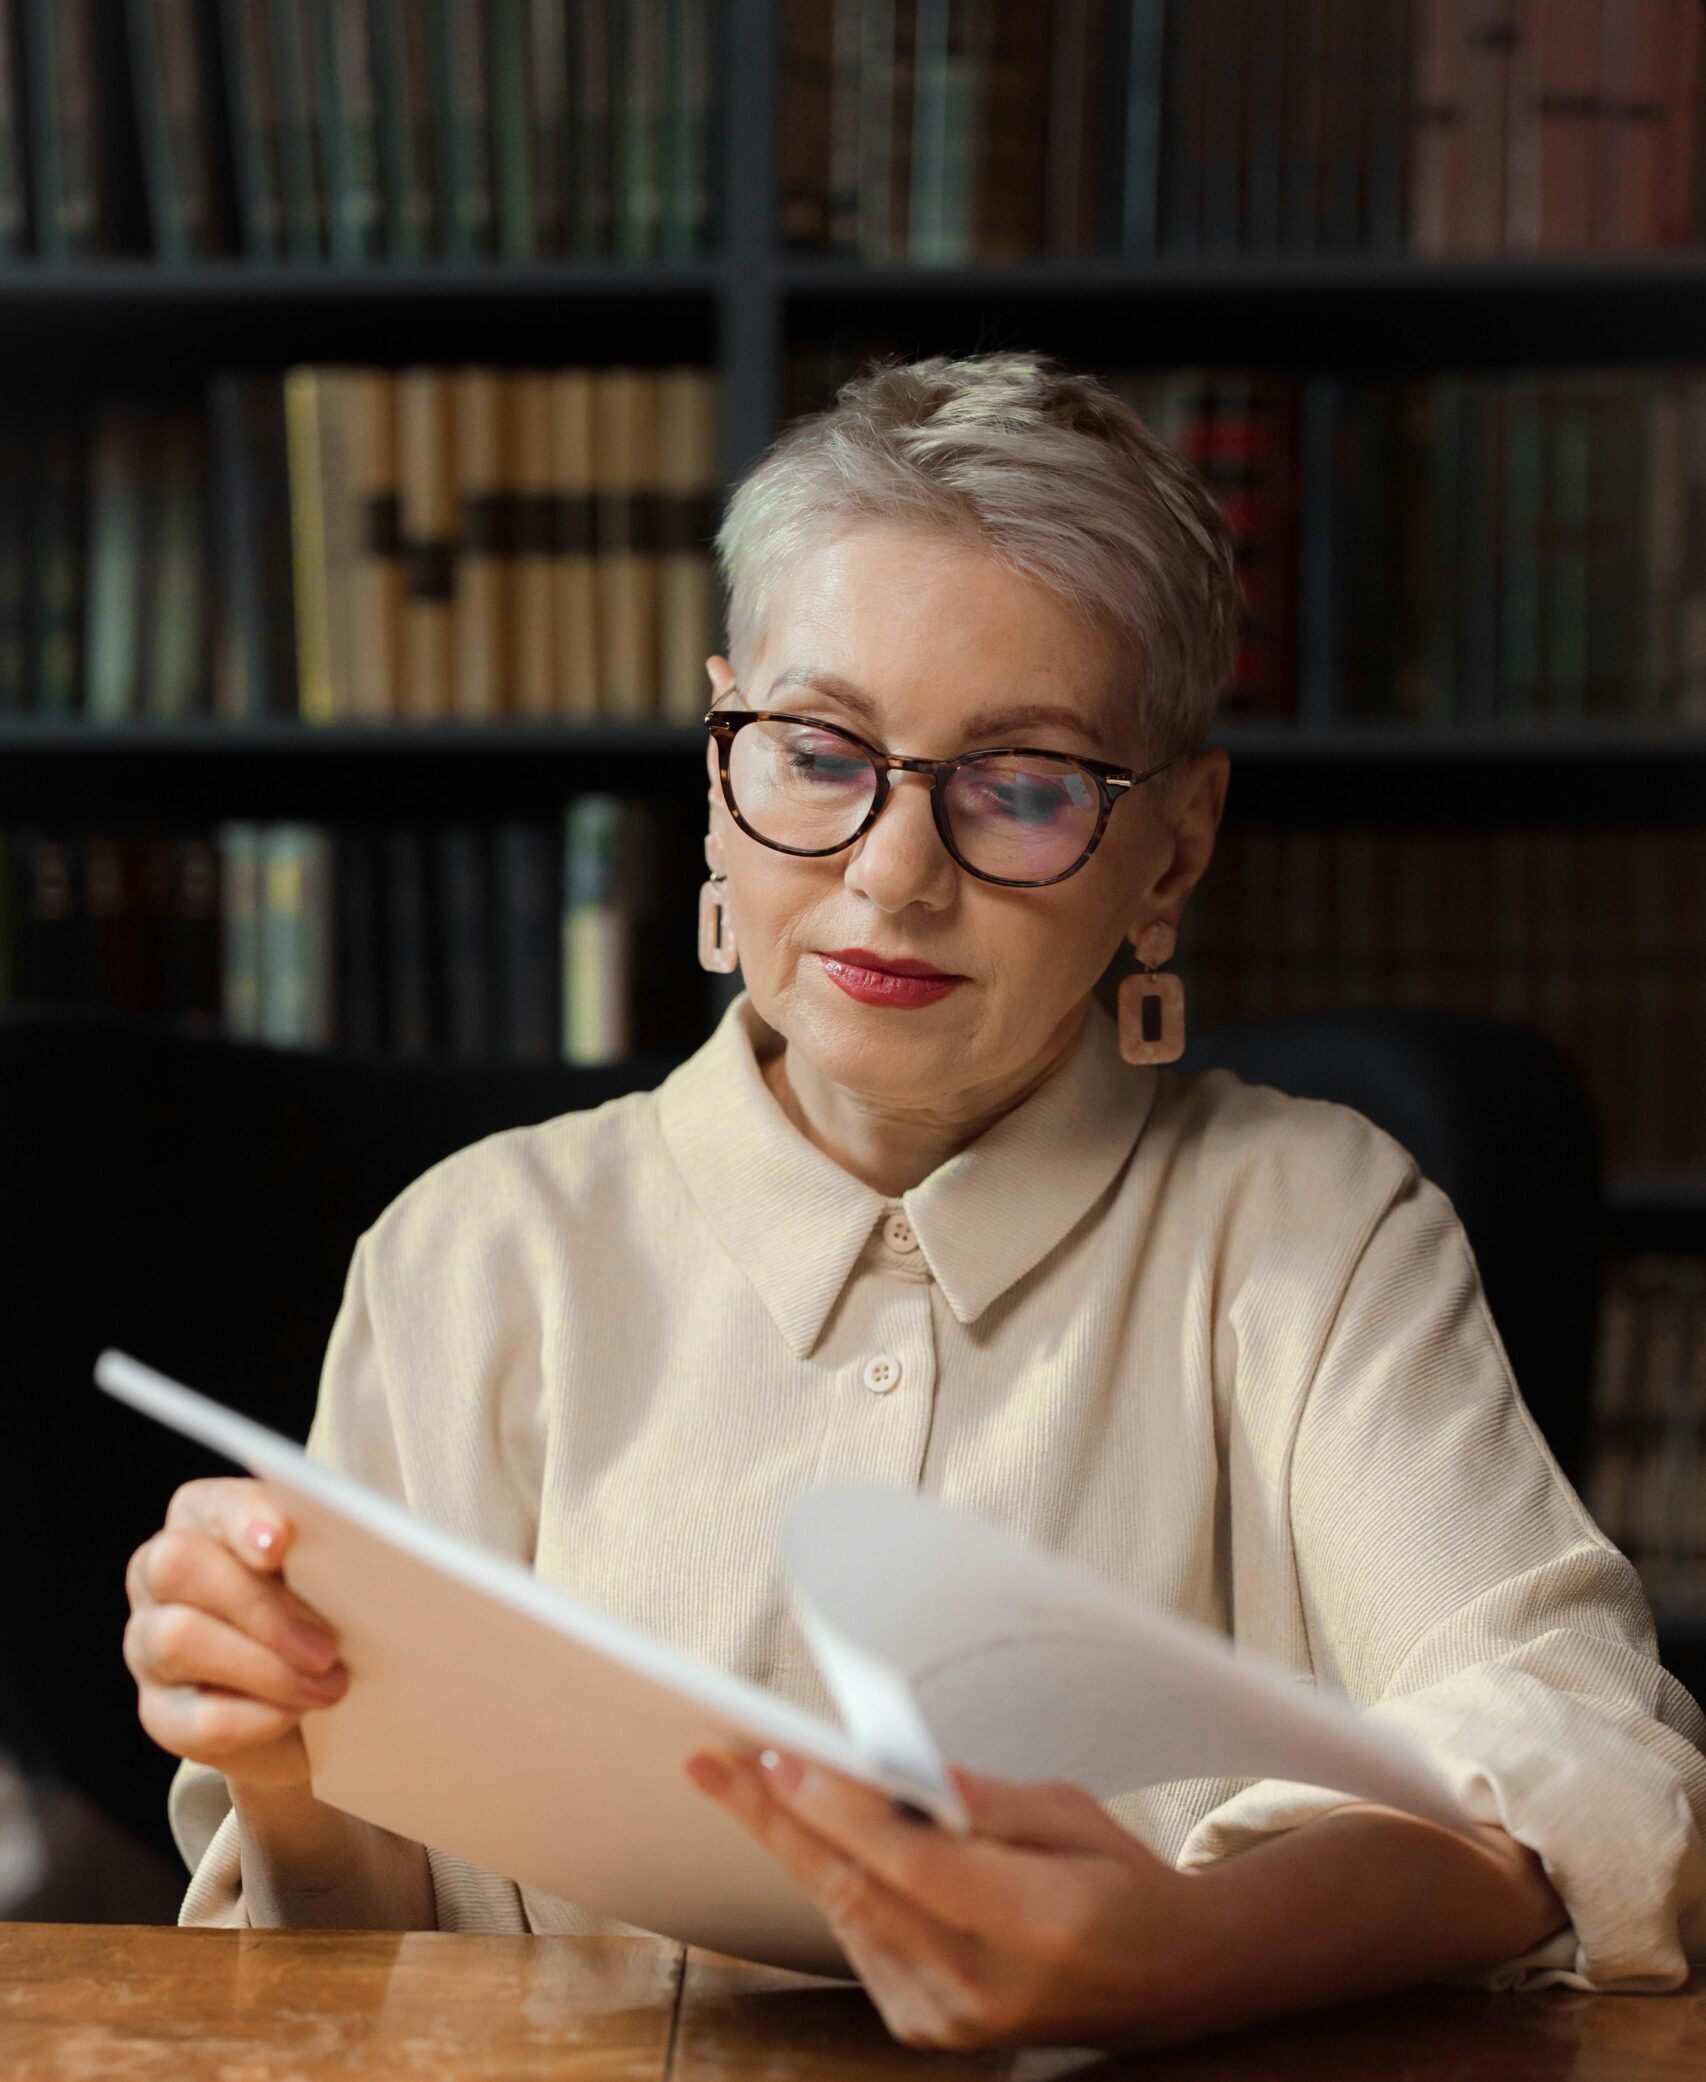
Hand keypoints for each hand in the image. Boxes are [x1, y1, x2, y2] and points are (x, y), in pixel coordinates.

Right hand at [124, 1477, 347, 1788]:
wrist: (321, 1707)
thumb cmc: (329, 1611)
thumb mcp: (337, 1573)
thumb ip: (333, 1550)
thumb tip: (359, 1552)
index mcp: (205, 1517)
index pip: (209, 1504)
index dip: (243, 1520)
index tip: (282, 1543)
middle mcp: (160, 1574)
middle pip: (178, 1568)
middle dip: (259, 1607)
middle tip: (327, 1646)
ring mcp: (147, 1644)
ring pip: (177, 1641)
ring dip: (266, 1669)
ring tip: (329, 1686)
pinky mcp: (160, 1713)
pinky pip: (194, 1718)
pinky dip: (255, 1719)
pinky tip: (295, 1715)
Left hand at [683, 1746, 1190, 2049]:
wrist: (1161, 1980)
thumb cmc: (1120, 1881)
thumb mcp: (1075, 1816)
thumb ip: (989, 1802)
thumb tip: (910, 1774)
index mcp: (1041, 1928)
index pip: (916, 1867)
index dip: (843, 1813)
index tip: (782, 1760)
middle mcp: (989, 1989)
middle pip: (861, 1893)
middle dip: (779, 1822)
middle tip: (716, 1766)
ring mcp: (955, 2021)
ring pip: (848, 1917)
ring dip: (792, 1846)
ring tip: (742, 1784)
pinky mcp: (929, 2030)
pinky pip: (861, 1944)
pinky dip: (833, 1884)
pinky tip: (805, 1836)